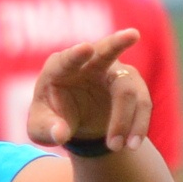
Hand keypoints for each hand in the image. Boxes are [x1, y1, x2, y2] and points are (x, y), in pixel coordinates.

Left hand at [25, 29, 151, 152]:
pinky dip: (138, 124)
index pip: (67, 59)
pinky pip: (142, 102)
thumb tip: (60, 133)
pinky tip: (132, 144)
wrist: (76, 123)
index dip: (76, 54)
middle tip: (133, 35)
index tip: (85, 48)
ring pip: (127, 89)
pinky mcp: (130, 84)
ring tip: (116, 147)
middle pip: (106, 50)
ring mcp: (112, 71)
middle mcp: (89, 63)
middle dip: (118, 43)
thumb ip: (47, 130)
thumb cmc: (51, 119)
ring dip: (125, 119)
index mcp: (60, 67)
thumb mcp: (40, 129)